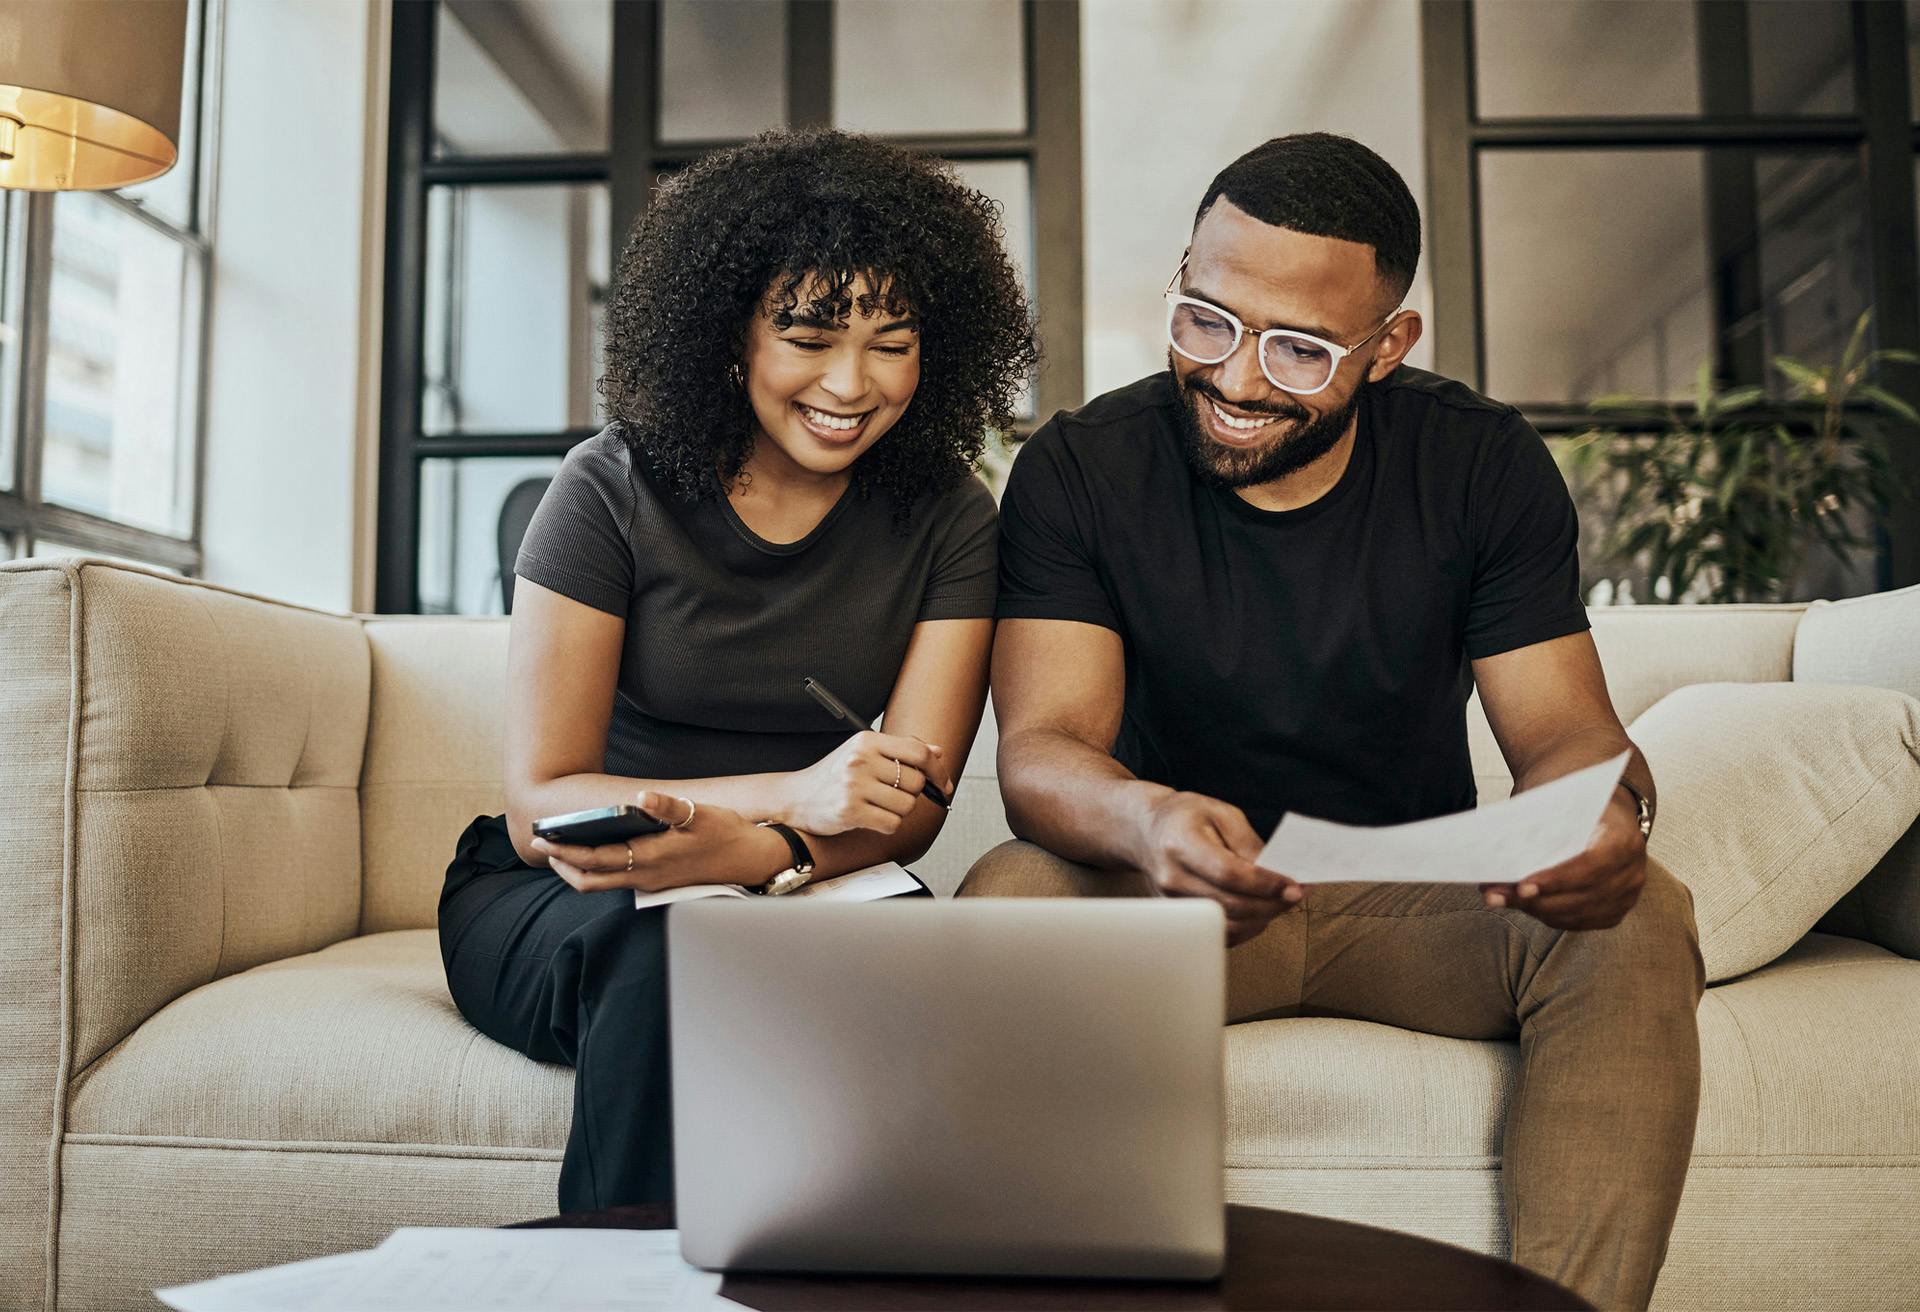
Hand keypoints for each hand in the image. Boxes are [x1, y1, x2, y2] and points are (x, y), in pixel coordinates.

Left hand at [532, 790, 782, 894]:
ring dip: (578, 868)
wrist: (751, 859)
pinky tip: (597, 850)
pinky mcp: (658, 882)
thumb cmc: (725, 834)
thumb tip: (642, 797)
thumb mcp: (699, 814)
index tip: (544, 840)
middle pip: (590, 881)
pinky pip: (617, 881)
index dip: (566, 852)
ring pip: (603, 883)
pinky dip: (598, 868)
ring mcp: (651, 883)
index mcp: (650, 859)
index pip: (596, 860)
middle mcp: (645, 877)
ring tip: (562, 849)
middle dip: (563, 865)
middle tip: (543, 846)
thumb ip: (668, 806)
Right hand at [781, 731, 946, 835]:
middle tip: (890, 796)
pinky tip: (871, 819)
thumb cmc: (834, 776)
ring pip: (907, 805)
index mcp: (867, 741)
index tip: (942, 784)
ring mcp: (854, 786)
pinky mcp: (849, 811)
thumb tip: (938, 752)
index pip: (918, 752)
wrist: (796, 798)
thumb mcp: (864, 753)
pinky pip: (892, 824)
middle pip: (916, 782)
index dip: (937, 770)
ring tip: (877, 806)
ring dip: (898, 811)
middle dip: (911, 794)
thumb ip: (901, 751)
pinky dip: (887, 826)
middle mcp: (860, 760)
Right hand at [1133, 791, 1301, 946]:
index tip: (1294, 887)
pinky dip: (1246, 928)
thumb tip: (1279, 873)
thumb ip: (1250, 843)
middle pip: (1230, 904)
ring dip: (1262, 918)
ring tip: (1280, 901)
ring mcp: (1173, 902)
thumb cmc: (1187, 817)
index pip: (1228, 873)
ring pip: (1227, 925)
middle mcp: (1172, 877)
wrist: (1147, 832)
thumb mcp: (1222, 813)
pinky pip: (1219, 934)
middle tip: (1295, 894)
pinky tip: (1260, 912)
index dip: (1265, 884)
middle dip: (1271, 904)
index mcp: (1181, 843)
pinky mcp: (1179, 917)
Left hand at [1481, 792, 1646, 928]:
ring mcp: (1626, 895)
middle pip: (1580, 897)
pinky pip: (1578, 921)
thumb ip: (1542, 820)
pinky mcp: (1615, 911)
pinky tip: (1521, 904)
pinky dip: (1547, 915)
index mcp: (1624, 838)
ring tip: (1498, 898)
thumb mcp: (1562, 798)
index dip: (1556, 880)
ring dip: (1534, 909)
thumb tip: (1503, 846)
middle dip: (1533, 899)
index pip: (1591, 867)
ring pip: (1575, 913)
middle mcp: (1631, 871)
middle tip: (1494, 895)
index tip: (1522, 887)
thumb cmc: (1578, 802)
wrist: (1606, 810)